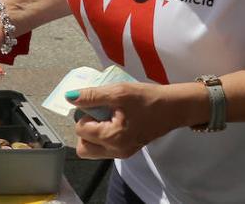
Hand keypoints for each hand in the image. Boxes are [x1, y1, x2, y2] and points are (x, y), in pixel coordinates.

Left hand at [68, 82, 188, 158]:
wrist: (174, 107)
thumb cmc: (148, 99)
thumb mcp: (118, 92)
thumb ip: (92, 96)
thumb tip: (70, 97)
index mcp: (113, 138)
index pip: (80, 130)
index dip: (84, 114)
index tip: (97, 103)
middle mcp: (116, 151)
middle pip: (83, 147)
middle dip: (84, 129)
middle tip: (97, 113)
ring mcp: (123, 152)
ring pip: (93, 150)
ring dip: (92, 134)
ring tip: (105, 116)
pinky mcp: (128, 149)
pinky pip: (106, 148)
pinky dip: (103, 136)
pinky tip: (114, 120)